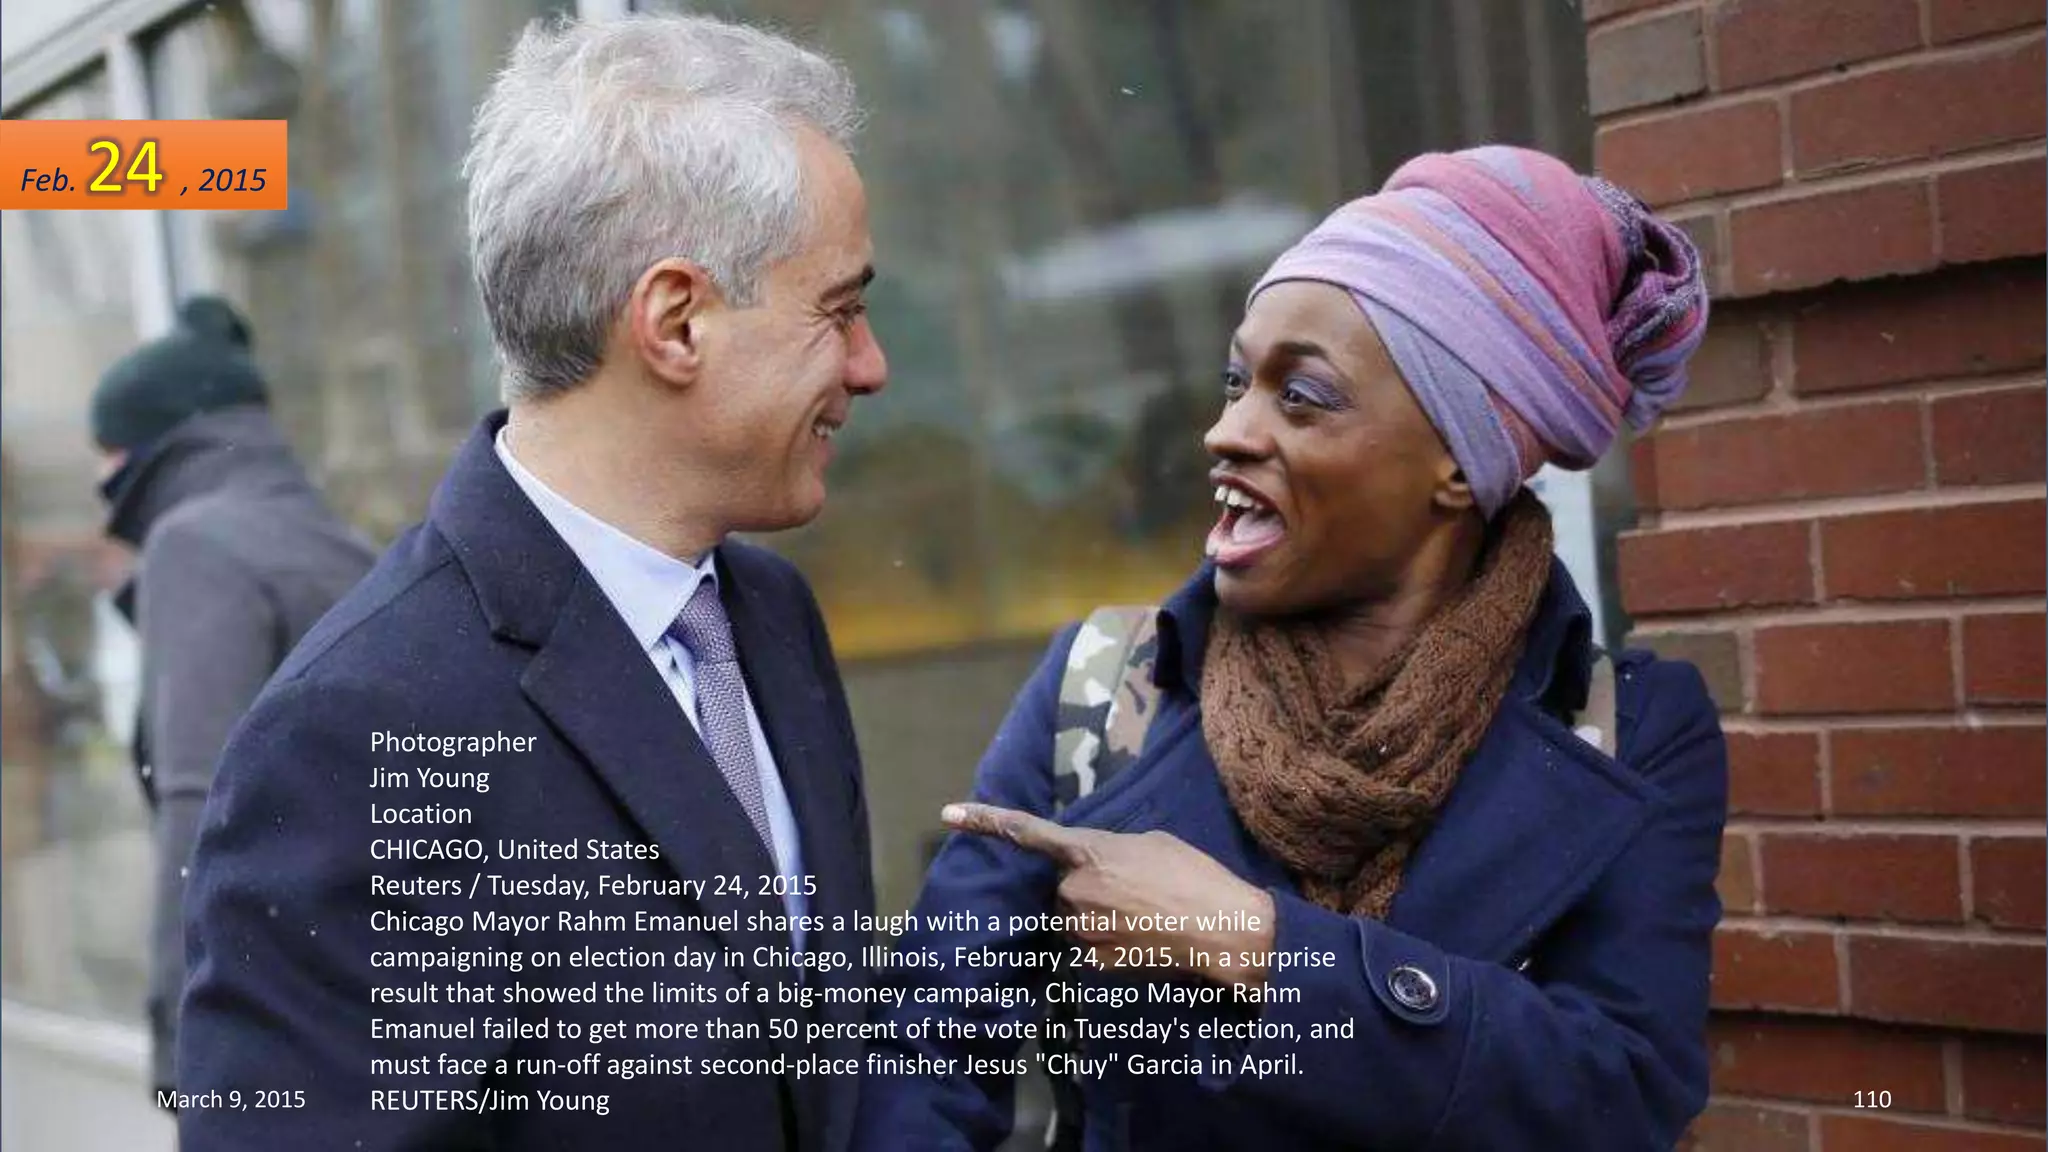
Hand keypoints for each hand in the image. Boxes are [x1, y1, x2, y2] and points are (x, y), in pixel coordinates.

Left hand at [943, 802, 1276, 986]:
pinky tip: (1143, 937)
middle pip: (1062, 886)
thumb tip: (1100, 868)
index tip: (948, 813)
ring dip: (1097, 915)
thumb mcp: (1151, 844)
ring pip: (1074, 918)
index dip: (985, 820)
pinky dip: (1110, 941)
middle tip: (1132, 888)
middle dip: (1086, 886)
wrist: (1221, 931)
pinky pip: (1089, 946)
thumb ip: (1111, 850)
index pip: (1026, 832)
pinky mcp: (1092, 963)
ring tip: (1143, 913)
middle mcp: (1073, 890)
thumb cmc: (1193, 877)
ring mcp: (1080, 930)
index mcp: (1088, 851)